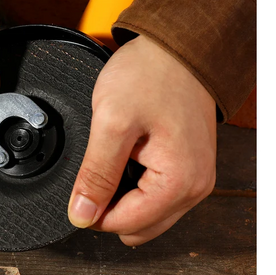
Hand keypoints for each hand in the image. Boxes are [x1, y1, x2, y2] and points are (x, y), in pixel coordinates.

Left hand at [67, 34, 216, 244]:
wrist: (177, 47)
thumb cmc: (151, 75)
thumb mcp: (112, 122)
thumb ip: (96, 174)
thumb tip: (81, 215)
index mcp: (179, 182)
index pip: (126, 225)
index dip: (93, 212)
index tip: (81, 185)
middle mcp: (194, 188)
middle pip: (139, 227)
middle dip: (110, 207)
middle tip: (97, 168)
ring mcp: (195, 179)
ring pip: (147, 214)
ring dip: (123, 196)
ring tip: (116, 157)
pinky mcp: (189, 168)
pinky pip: (157, 195)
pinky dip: (136, 185)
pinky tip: (128, 157)